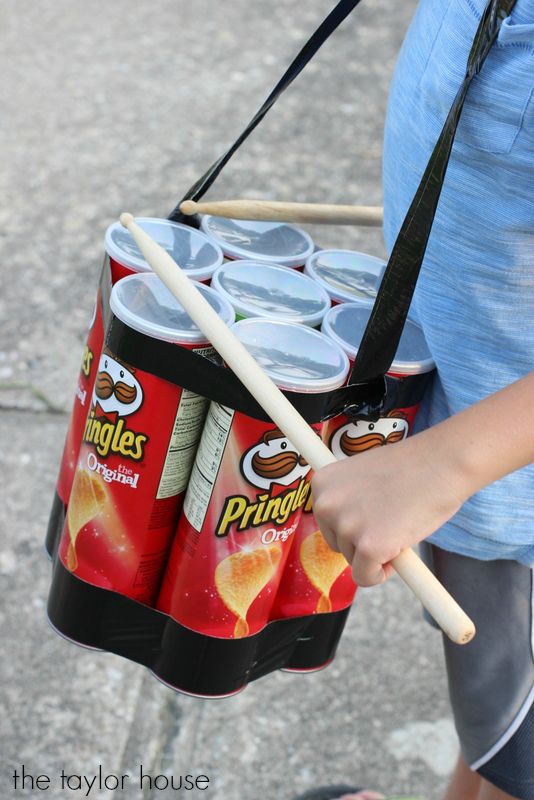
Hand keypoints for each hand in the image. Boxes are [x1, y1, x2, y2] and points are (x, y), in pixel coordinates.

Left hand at [311, 429, 466, 586]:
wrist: (442, 463)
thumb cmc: (410, 468)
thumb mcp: (363, 478)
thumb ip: (348, 501)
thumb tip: (346, 532)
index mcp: (322, 483)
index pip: (328, 520)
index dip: (354, 524)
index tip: (373, 516)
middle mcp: (326, 504)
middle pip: (336, 543)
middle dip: (362, 541)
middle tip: (391, 523)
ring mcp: (346, 526)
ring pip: (352, 560)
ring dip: (375, 553)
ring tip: (399, 525)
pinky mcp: (368, 547)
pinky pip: (366, 576)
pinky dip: (381, 573)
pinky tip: (399, 550)